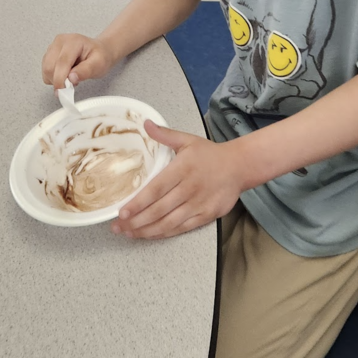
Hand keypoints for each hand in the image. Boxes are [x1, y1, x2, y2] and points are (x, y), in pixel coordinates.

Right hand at [41, 33, 116, 90]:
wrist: (99, 51)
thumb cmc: (99, 56)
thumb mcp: (99, 64)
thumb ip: (86, 71)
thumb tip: (71, 79)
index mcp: (73, 41)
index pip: (61, 62)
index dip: (60, 79)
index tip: (63, 92)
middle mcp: (60, 41)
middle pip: (50, 67)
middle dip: (58, 81)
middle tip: (72, 84)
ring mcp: (53, 47)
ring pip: (46, 70)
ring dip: (55, 79)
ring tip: (71, 77)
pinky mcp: (49, 54)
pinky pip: (45, 71)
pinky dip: (53, 77)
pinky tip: (65, 74)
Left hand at [112, 120, 242, 239]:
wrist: (239, 166)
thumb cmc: (210, 154)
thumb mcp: (187, 140)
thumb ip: (164, 134)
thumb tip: (145, 123)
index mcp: (182, 168)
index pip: (156, 189)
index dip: (138, 203)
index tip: (122, 212)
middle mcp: (189, 188)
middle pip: (159, 209)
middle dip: (136, 221)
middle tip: (117, 227)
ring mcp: (198, 204)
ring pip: (168, 222)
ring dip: (146, 230)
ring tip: (128, 233)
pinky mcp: (206, 215)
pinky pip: (181, 228)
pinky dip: (164, 233)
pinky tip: (150, 234)